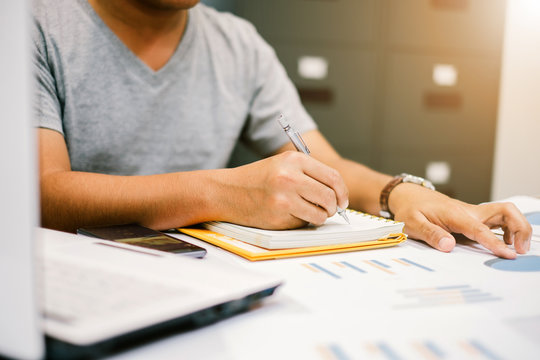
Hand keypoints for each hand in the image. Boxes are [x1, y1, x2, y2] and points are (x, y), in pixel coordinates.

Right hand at [219, 151, 348, 228]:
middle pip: (329, 197)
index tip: (342, 201)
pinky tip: (287, 214)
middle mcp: (290, 176)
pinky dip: (301, 222)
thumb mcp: (282, 165)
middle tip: (329, 210)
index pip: (332, 177)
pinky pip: (303, 223)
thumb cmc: (256, 179)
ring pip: (320, 214)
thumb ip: (308, 174)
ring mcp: (284, 197)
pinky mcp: (278, 215)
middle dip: (333, 207)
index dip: (342, 192)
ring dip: (318, 217)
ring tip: (307, 212)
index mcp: (294, 159)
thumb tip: (337, 193)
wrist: (226, 191)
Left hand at [388, 183, 531, 258]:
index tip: (508, 254)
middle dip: (520, 227)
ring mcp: (473, 214)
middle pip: (505, 211)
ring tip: (517, 248)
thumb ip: (430, 234)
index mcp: (455, 214)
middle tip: (520, 249)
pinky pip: (498, 220)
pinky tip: (506, 242)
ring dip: (517, 227)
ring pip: (505, 213)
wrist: (410, 196)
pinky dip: (509, 228)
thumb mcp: (412, 223)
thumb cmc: (411, 209)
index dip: (495, 242)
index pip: (480, 229)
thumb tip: (448, 245)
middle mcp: (469, 212)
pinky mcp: (474, 217)